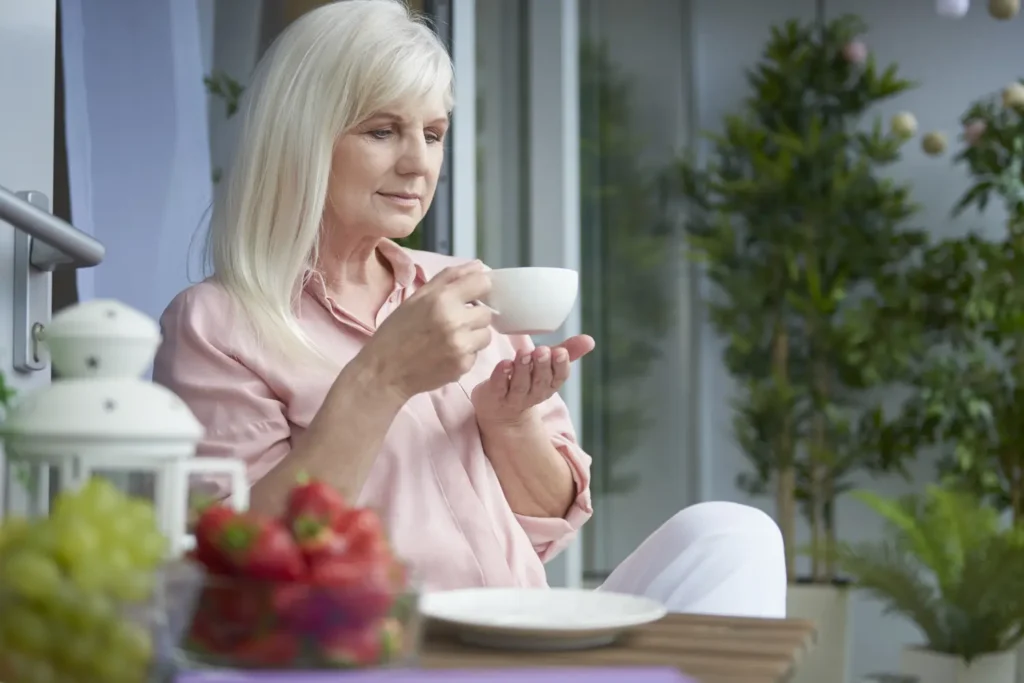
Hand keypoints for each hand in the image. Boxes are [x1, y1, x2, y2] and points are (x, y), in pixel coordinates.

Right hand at [360, 261, 492, 399]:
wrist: (385, 371)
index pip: (483, 283)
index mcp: (441, 298)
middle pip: (486, 312)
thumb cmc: (397, 331)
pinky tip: (446, 354)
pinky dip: (465, 354)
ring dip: (473, 336)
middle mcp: (455, 320)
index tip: (470, 297)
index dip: (478, 289)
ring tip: (450, 339)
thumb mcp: (417, 297)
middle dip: (473, 316)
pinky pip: (476, 354)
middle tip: (453, 322)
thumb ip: (449, 278)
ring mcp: (461, 345)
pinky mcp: (463, 366)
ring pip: (486, 334)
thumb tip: (478, 266)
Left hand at [472, 335, 594, 426]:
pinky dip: (501, 375)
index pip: (559, 377)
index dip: (560, 366)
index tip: (560, 352)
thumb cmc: (527, 381)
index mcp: (549, 385)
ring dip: (522, 369)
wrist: (500, 412)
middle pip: (540, 381)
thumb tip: (590, 340)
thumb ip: (567, 351)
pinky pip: (498, 387)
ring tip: (523, 354)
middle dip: (542, 366)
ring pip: (520, 385)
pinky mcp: (494, 396)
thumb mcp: (548, 366)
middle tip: (542, 351)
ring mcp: (513, 398)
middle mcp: (533, 394)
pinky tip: (504, 363)